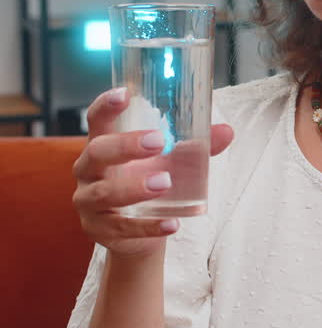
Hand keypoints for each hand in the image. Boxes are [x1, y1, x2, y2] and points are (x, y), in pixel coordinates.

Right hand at [72, 88, 233, 256]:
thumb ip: (193, 149)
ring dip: (135, 187)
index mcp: (102, 145)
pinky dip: (149, 226)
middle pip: (98, 152)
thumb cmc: (145, 184)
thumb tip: (226, 131)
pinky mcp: (98, 229)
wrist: (135, 233)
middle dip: (126, 145)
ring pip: (105, 193)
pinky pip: (122, 228)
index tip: (125, 93)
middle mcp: (88, 171)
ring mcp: (89, 202)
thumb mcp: (167, 163)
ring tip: (165, 182)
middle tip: (158, 142)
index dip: (107, 105)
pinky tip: (171, 223)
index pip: (97, 120)